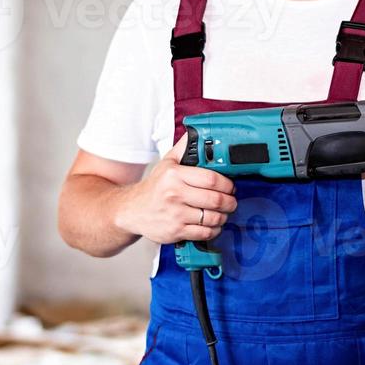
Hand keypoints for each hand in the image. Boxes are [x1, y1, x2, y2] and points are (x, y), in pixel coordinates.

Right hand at [115, 133, 237, 244]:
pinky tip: (213, 225)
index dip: (227, 184)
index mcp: (174, 175)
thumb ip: (184, 148)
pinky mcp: (176, 231)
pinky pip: (204, 233)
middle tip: (231, 201)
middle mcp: (174, 194)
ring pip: (212, 218)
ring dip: (224, 216)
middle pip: (215, 200)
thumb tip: (197, 131)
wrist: (132, 210)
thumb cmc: (154, 187)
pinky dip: (214, 230)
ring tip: (224, 212)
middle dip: (230, 201)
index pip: (211, 179)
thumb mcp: (166, 163)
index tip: (230, 186)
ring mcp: (175, 215)